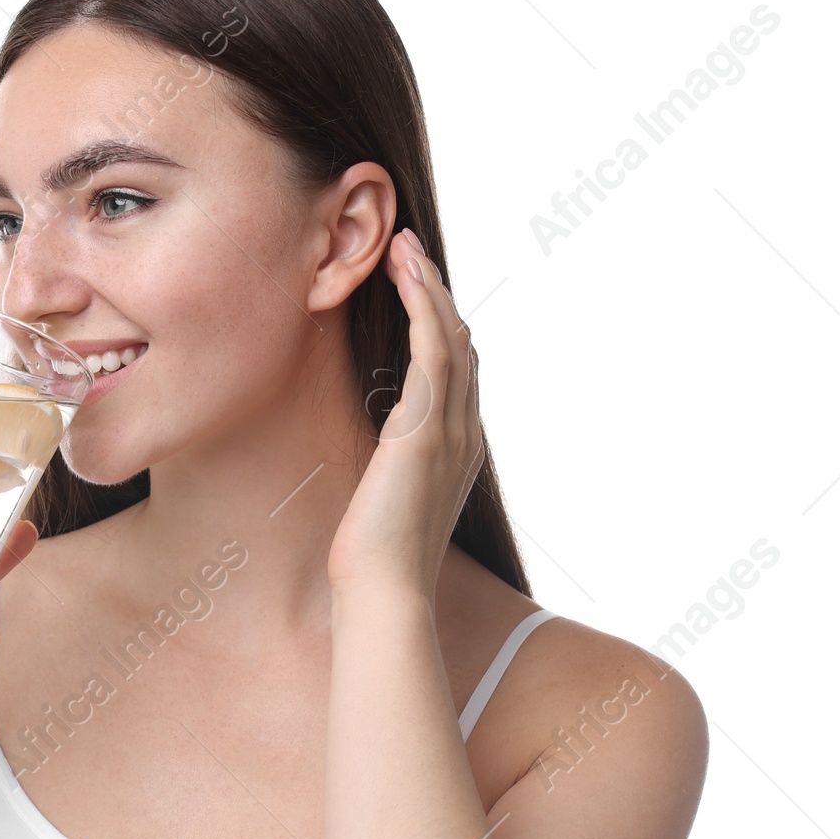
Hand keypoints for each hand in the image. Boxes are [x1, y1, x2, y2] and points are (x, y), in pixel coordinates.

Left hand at [327, 229, 485, 598]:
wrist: (384, 592)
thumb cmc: (375, 564)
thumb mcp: (386, 508)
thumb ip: (392, 476)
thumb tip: (378, 468)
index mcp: (457, 454)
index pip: (459, 375)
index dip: (440, 327)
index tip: (415, 292)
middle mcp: (464, 436)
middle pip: (462, 346)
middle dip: (438, 295)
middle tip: (410, 252)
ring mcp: (451, 431)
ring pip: (451, 338)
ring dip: (429, 286)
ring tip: (403, 246)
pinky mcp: (425, 429)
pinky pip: (434, 350)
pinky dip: (423, 305)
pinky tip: (404, 274)